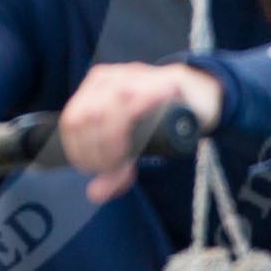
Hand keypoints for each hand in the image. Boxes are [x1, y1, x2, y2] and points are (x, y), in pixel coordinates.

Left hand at [58, 62, 221, 202]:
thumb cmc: (159, 120)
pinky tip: (133, 146)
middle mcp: (109, 78)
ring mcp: (133, 76)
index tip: (96, 170)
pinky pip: (135, 106)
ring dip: (110, 144)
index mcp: (94, 88)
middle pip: (85, 117)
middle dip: (96, 151)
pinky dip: (128, 131)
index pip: (70, 121)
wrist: (200, 95)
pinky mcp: (160, 82)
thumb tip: (94, 194)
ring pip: (105, 112)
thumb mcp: (131, 145)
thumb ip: (113, 168)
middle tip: (115, 167)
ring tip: (124, 160)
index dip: (78, 151)